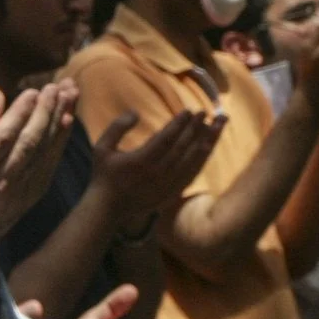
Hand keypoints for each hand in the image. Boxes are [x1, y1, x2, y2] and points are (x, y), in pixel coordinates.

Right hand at [0, 80, 76, 282]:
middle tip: (58, 85)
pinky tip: (67, 119)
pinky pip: (48, 165)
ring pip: (43, 152)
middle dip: (45, 112)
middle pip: (28, 144)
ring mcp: (16, 193)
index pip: (0, 141)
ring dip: (58, 120)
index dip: (18, 116)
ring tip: (69, 91)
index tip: (32, 91)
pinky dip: (60, 141)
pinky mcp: (28, 197)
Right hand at [91, 109, 226, 218]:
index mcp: (140, 161)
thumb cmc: (104, 174)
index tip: (189, 110)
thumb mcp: (101, 147)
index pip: (165, 138)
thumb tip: (136, 112)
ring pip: (192, 160)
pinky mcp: (172, 192)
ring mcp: (167, 184)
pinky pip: (192, 173)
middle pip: (183, 147)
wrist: (109, 208)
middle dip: (196, 128)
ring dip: (206, 142)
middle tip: (205, 112)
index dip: (179, 124)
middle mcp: (157, 173)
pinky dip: (202, 159)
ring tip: (217, 126)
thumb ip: (117, 127)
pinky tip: (208, 147)